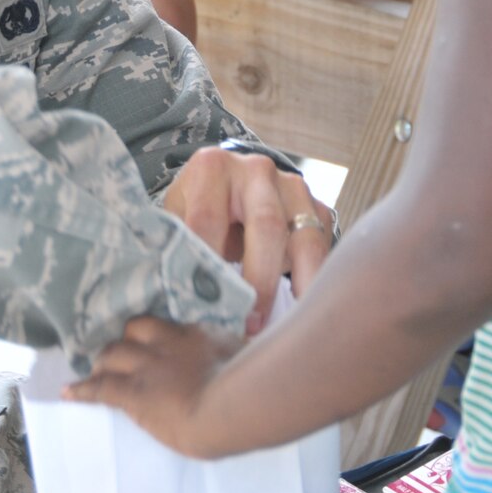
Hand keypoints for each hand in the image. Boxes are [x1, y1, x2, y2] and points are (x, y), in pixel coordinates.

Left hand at [65, 316, 238, 457]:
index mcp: (195, 335)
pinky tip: (68, 391)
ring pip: (112, 354)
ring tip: (94, 369)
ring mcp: (147, 366)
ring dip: (103, 362)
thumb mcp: (246, 355)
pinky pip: (100, 387)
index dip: (149, 329)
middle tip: (115, 351)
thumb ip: (237, 348)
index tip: (142, 332)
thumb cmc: (250, 385)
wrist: (232, 405)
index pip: (163, 323)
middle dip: (123, 341)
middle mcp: (166, 343)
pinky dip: (82, 389)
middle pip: (133, 331)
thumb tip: (245, 346)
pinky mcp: (133, 392)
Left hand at [164, 146, 333, 334]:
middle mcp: (257, 170)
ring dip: (298, 285)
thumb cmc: (198, 208)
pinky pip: (322, 247)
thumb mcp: (179, 217)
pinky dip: (315, 281)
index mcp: (213, 168)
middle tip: (250, 322)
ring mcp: (293, 186)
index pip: (208, 217)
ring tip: (288, 324)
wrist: (232, 184)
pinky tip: (305, 311)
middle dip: (259, 279)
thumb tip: (169, 294)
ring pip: (304, 238)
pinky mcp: (317, 208)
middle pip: (265, 225)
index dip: (207, 262)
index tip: (205, 303)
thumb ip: (175, 246)